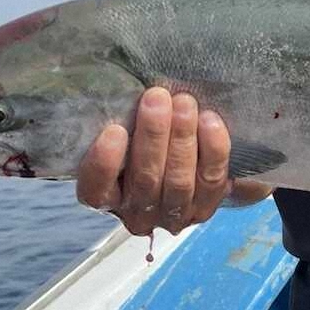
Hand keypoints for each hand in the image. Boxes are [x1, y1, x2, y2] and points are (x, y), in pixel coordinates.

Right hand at [76, 87, 231, 235]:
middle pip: (145, 180)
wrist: (186, 157)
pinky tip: (209, 120)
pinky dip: (212, 149)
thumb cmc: (141, 136)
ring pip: (178, 182)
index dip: (104, 164)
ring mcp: (173, 215)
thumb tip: (123, 93)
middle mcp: (137, 214)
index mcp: (107, 197)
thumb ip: (120, 121)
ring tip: (184, 103)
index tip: (114, 130)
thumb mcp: (124, 131)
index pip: (97, 190)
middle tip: (157, 97)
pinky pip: (211, 181)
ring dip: (182, 139)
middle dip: (152, 136)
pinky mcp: (205, 206)